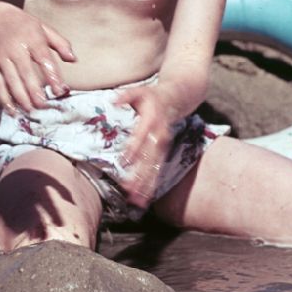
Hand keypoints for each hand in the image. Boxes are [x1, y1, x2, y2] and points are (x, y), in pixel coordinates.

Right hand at [0, 4, 75, 112]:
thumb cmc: (26, 26)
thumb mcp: (45, 29)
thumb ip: (61, 44)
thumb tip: (73, 59)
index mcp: (32, 38)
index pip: (43, 58)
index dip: (52, 75)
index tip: (61, 90)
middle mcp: (15, 48)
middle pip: (25, 72)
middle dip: (34, 91)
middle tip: (44, 105)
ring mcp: (2, 58)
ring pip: (11, 81)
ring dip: (21, 98)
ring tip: (31, 111)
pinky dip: (5, 99)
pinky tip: (13, 111)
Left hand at [113, 84, 177, 209]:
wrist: (178, 98)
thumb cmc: (153, 96)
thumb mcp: (140, 91)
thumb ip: (126, 95)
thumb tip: (114, 101)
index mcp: (153, 120)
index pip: (142, 136)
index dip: (134, 149)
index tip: (124, 162)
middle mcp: (160, 136)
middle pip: (150, 157)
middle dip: (141, 174)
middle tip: (130, 190)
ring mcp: (163, 145)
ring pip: (155, 167)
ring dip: (146, 184)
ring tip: (136, 201)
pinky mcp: (163, 152)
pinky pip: (157, 169)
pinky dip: (151, 184)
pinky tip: (143, 198)